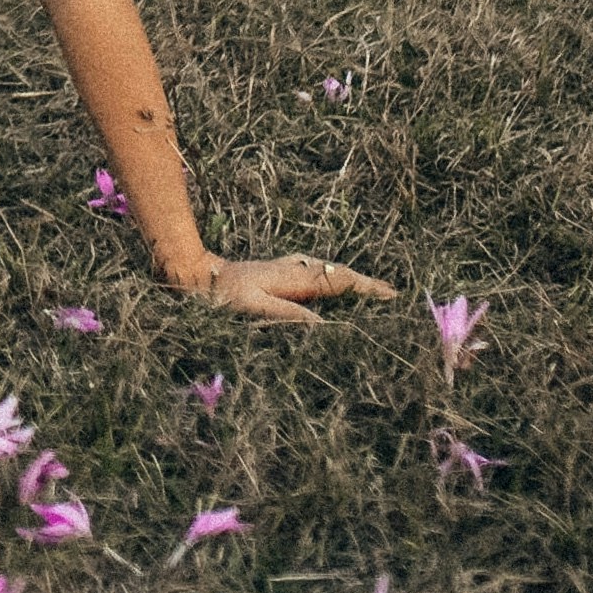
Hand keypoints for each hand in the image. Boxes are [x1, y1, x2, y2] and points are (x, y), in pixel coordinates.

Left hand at [186, 251, 396, 323]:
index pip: (338, 283)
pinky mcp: (279, 269)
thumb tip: (325, 325)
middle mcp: (294, 269)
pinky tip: (333, 281)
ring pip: (327, 270)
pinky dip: (332, 276)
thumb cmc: (223, 297)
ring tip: (373, 289)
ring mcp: (287, 267)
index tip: (392, 296)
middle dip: (366, 283)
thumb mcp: (253, 308)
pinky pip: (315, 271)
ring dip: (351, 278)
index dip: (366, 289)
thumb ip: (288, 314)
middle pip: (337, 273)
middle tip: (394, 294)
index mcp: (294, 279)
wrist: (198, 276)